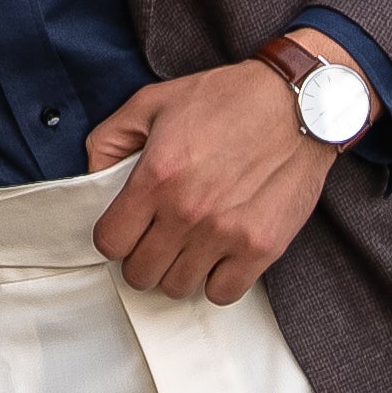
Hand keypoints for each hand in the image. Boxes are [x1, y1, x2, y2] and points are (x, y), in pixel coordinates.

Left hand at [84, 30, 345, 304]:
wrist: (300, 104)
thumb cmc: (225, 99)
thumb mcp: (151, 102)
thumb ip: (109, 140)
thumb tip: (91, 179)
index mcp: (156, 175)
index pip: (109, 242)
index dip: (114, 237)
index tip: (127, 227)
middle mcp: (188, 210)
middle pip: (140, 272)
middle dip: (141, 257)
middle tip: (156, 238)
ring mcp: (226, 233)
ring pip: (178, 287)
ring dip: (177, 270)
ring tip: (188, 245)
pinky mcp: (263, 247)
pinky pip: (223, 293)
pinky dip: (217, 280)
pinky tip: (219, 254)